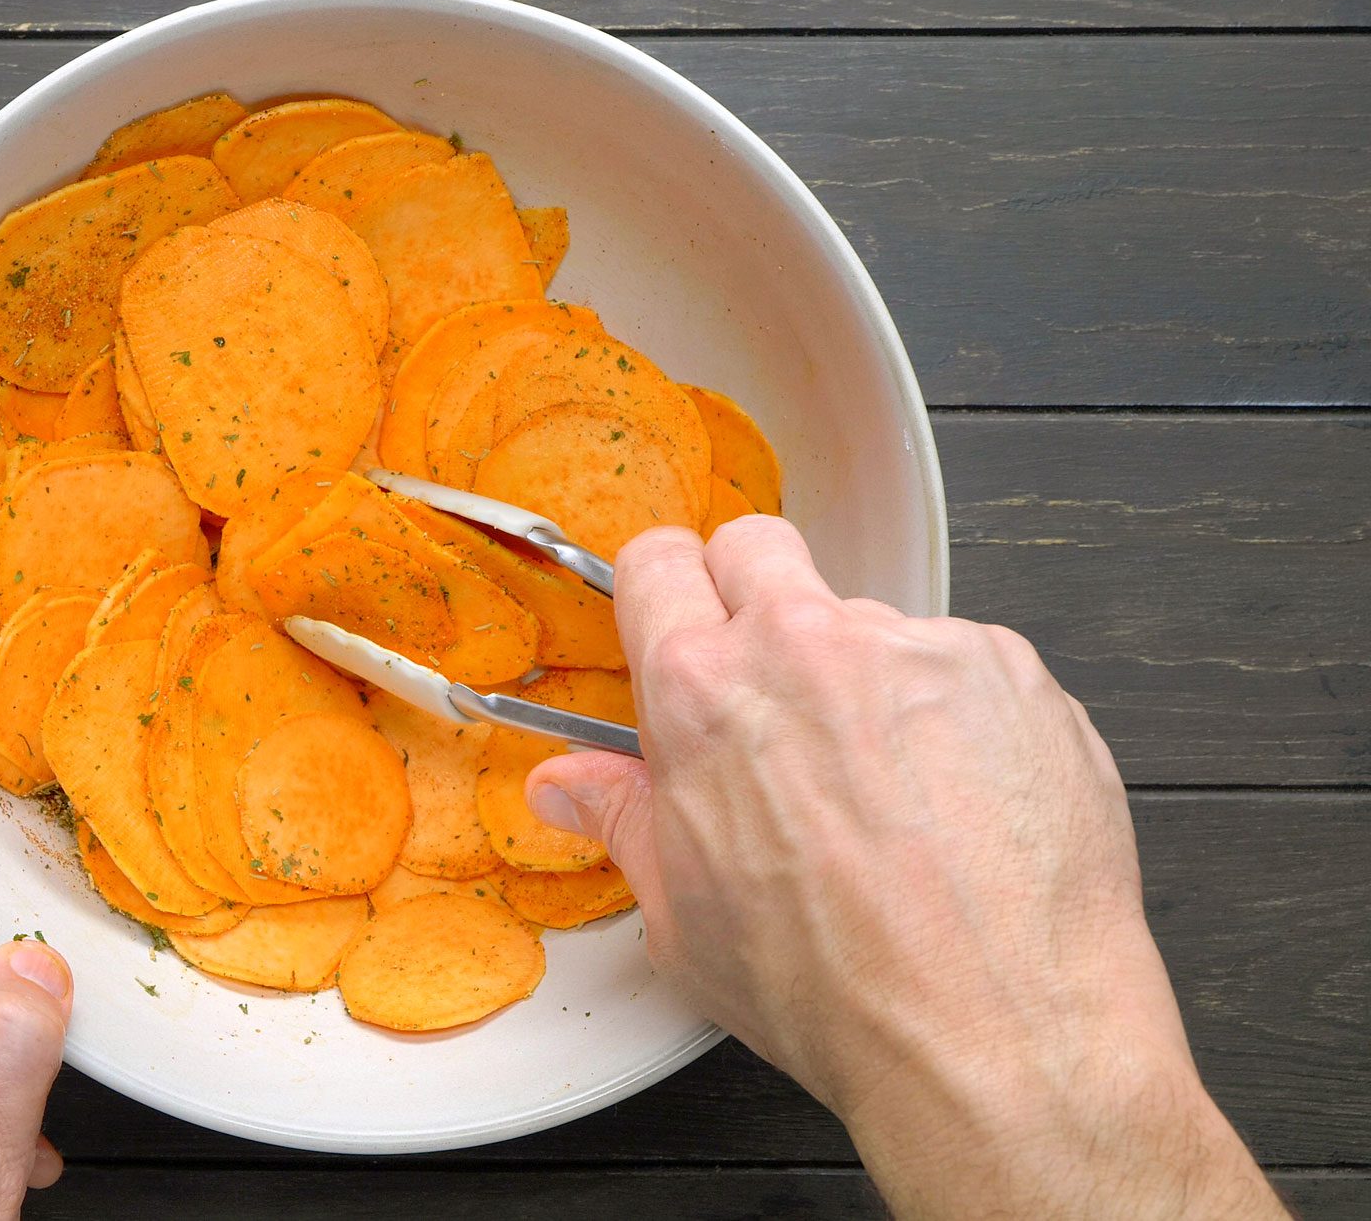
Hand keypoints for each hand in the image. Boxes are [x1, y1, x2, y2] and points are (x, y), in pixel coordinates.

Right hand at [527, 518, 1281, 1218]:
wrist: (996, 1031)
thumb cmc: (837, 989)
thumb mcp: (683, 918)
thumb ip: (624, 820)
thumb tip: (567, 785)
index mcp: (704, 694)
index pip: (658, 564)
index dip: (663, 591)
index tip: (675, 617)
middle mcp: (806, 646)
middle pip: (758, 545)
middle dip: (751, 592)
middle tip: (768, 681)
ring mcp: (917, 648)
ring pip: (868, 618)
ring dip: (863, 675)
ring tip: (888, 786)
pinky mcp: (1011, 670)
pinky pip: (962, 661)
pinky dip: (954, 713)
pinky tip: (959, 800)